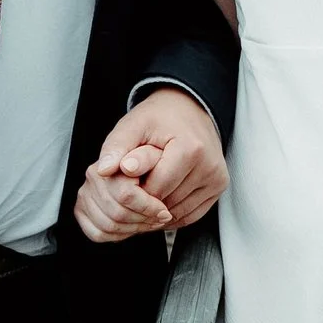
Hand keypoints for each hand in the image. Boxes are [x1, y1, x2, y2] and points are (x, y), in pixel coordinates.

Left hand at [76, 89, 226, 244]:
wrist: (188, 108)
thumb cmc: (158, 118)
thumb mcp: (133, 125)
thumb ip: (116, 147)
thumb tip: (103, 170)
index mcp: (190, 149)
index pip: (156, 188)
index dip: (135, 189)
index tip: (128, 178)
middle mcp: (209, 166)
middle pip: (167, 202)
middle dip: (145, 199)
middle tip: (136, 182)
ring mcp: (217, 178)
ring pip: (178, 212)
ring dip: (157, 208)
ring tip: (146, 188)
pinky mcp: (219, 187)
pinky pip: (190, 215)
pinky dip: (171, 212)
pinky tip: (159, 198)